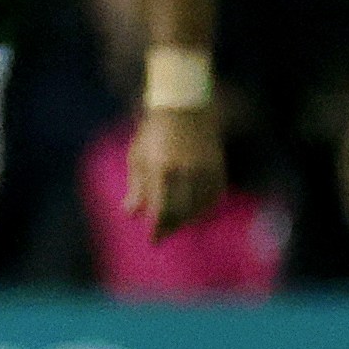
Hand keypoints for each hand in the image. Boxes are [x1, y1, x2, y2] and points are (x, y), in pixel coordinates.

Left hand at [125, 101, 224, 238]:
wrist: (184, 108)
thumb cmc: (153, 133)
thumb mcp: (138, 156)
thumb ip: (136, 187)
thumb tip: (131, 214)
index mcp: (161, 169)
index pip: (161, 209)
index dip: (158, 228)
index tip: (153, 240)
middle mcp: (186, 172)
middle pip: (181, 212)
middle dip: (171, 227)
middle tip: (163, 234)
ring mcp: (204, 169)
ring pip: (200, 207)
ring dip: (188, 220)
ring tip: (177, 224)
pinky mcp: (217, 167)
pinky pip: (215, 197)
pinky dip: (206, 208)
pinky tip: (197, 213)